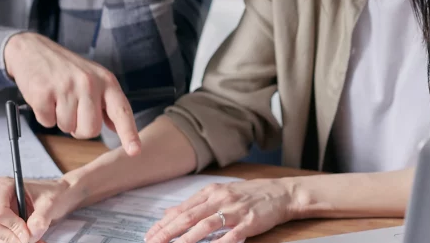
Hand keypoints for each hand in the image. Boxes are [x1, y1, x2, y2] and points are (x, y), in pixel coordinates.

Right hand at [0, 176, 84, 242]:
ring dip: (15, 241)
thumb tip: (29, 236)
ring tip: (36, 239)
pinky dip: (16, 242)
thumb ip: (39, 219)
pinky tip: (31, 239)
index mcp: (3, 185)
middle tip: (31, 238)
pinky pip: (1, 239)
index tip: (29, 232)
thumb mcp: (50, 204)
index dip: (13, 226)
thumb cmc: (53, 194)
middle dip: (11, 236)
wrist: (58, 196)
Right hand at [4, 32, 140, 154]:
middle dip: (79, 128)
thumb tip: (116, 127)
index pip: (121, 111)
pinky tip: (45, 97)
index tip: (134, 151)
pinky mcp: (44, 93)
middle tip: (72, 109)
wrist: (33, 49)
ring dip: (60, 119)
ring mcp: (66, 87)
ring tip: (57, 98)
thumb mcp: (93, 78)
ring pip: (67, 128)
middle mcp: (89, 83)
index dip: (129, 133)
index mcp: (106, 81)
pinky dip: (44, 115)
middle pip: (91, 130)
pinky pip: (47, 123)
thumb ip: (106, 102)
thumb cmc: (66, 68)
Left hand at [144, 179, 295, 242]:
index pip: (182, 209)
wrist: (281, 193)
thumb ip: (195, 204)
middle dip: (168, 231)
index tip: (149, 235)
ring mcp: (234, 210)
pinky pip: (231, 235)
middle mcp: (220, 199)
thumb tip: (169, 212)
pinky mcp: (249, 222)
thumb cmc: (249, 195)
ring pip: (205, 225)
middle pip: (189, 217)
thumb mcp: (220, 194)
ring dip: (187, 238)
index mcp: (211, 192)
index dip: (164, 223)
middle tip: (152, 242)